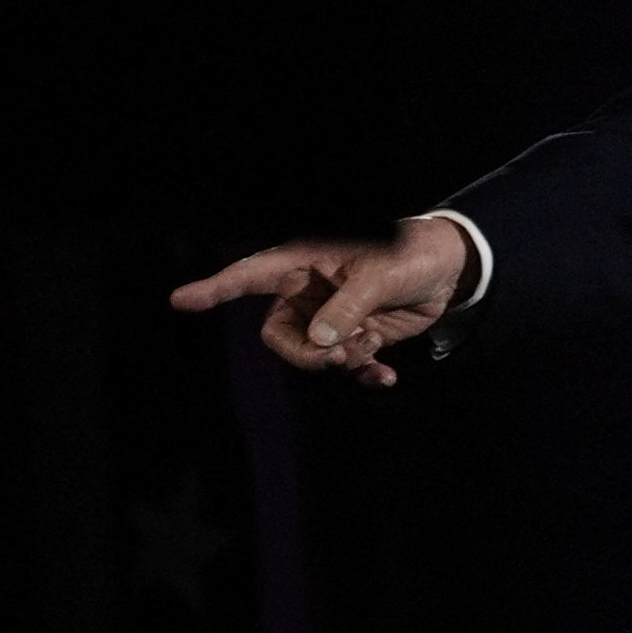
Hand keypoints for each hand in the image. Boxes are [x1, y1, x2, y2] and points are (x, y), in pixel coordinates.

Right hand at [169, 216, 473, 386]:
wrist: (449, 269)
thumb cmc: (411, 254)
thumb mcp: (382, 274)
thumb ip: (348, 306)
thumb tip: (320, 340)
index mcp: (305, 262)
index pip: (251, 275)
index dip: (215, 288)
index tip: (181, 300)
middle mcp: (310, 291)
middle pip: (279, 334)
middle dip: (305, 353)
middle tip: (339, 355)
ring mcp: (332, 316)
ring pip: (312, 354)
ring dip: (338, 361)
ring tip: (370, 349)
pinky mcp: (356, 336)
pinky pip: (345, 365)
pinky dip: (363, 374)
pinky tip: (386, 378)